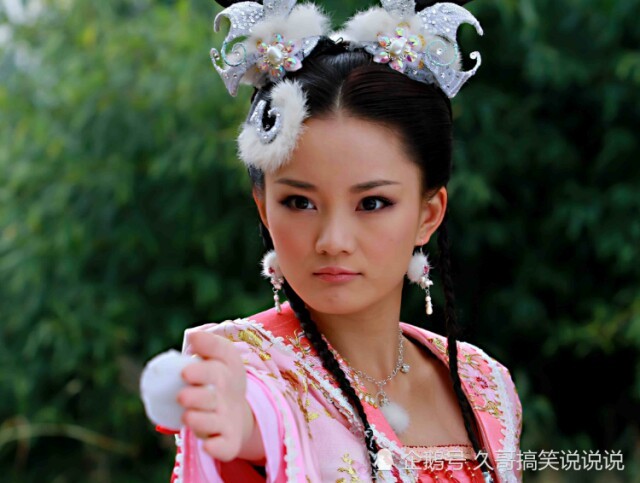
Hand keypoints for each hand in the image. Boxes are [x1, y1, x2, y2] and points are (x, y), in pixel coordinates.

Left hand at [177, 331, 247, 460]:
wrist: (236, 414)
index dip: (205, 367)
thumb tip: (193, 335)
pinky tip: (207, 445)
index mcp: (230, 368)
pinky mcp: (228, 441)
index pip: (223, 360)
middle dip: (198, 395)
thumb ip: (207, 344)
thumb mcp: (219, 358)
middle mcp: (230, 393)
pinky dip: (217, 447)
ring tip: (186, 416)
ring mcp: (229, 419)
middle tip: (181, 395)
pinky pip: (225, 446)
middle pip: (216, 393)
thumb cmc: (218, 380)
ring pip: (215, 421)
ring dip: (201, 419)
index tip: (184, 372)